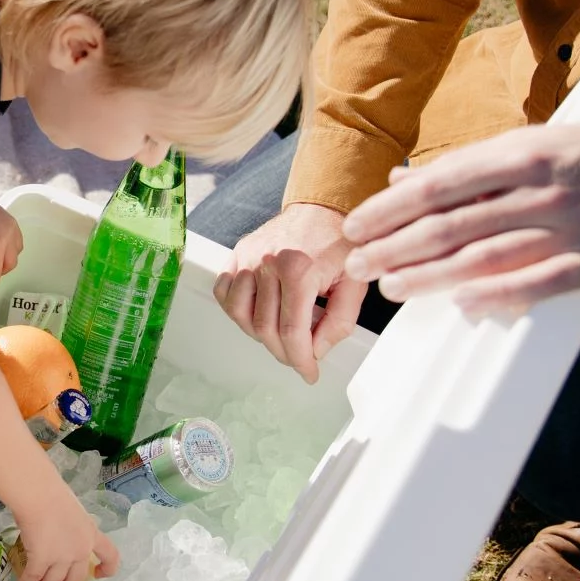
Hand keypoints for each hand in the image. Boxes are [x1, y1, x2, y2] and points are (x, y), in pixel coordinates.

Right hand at [10, 486, 120, 580]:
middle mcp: (80, 551)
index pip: (110, 557)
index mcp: (91, 535)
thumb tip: (58, 535)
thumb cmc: (53, 495)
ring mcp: (61, 558)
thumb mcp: (73, 513)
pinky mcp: (41, 560)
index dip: (106, 569)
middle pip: (77, 580)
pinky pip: (34, 577)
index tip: (97, 575)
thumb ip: (72, 529)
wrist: (38, 495)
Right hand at [213, 202, 361, 383]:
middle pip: (265, 329)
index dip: (301, 360)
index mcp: (299, 268)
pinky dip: (237, 310)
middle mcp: (268, 262)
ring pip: (241, 315)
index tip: (308, 372)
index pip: (292, 331)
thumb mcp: (355, 283)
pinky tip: (258, 312)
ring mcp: (247, 257)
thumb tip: (316, 351)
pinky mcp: (236, 254)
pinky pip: (225, 293)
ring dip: (259, 334)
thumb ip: (339, 322)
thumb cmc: (339, 243)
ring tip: (280, 334)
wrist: (321, 208)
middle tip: (299, 358)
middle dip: (284, 352)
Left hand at [342, 122, 579, 315]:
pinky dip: (500, 295)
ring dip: (432, 274)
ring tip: (391, 286)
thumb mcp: (534, 146)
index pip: (440, 184)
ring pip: (487, 254)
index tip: (354, 227)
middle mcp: (541, 188)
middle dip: (397, 245)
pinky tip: (462, 304)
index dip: (391, 209)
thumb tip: (401, 181)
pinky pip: (541, 282)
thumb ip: (468, 168)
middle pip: (454, 222)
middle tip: (357, 264)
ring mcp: (571, 225)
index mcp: (521, 153)